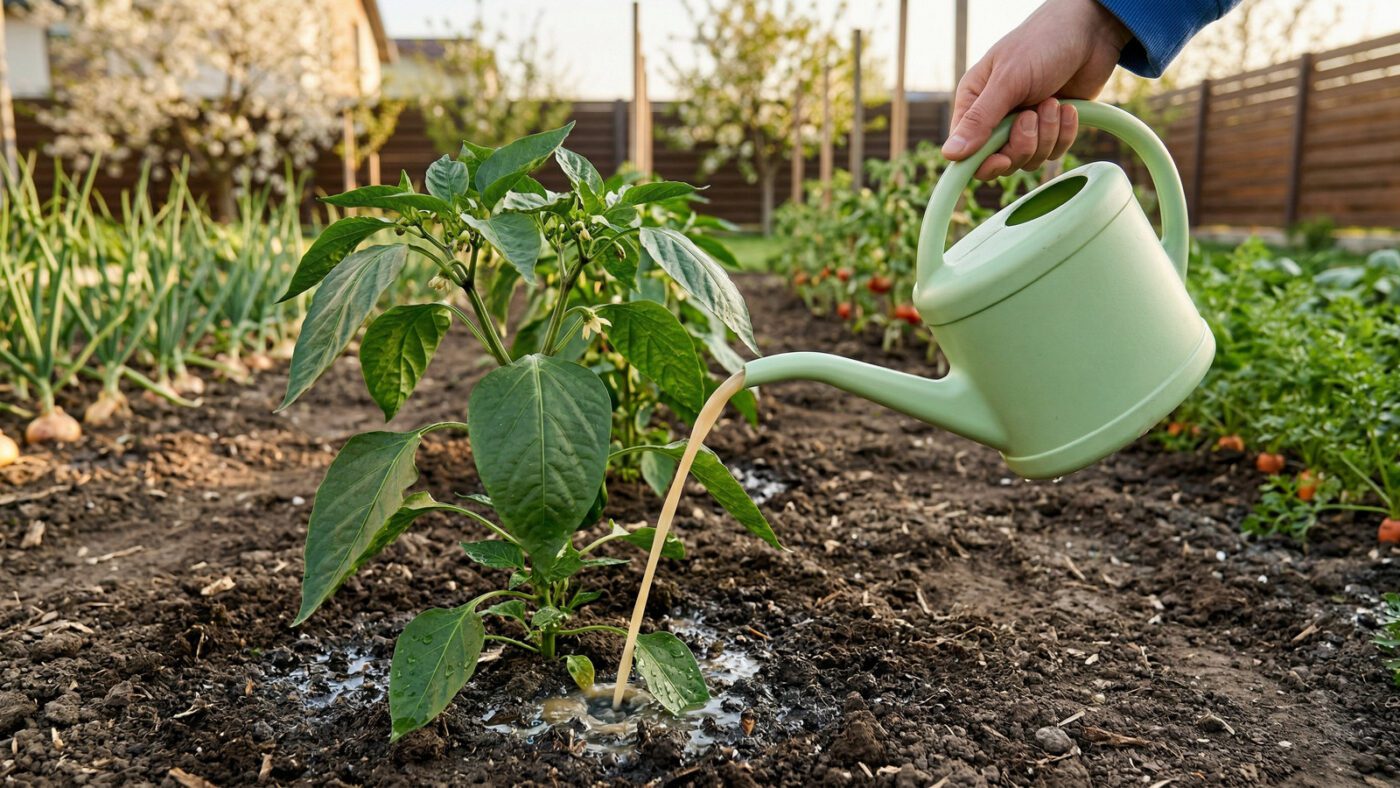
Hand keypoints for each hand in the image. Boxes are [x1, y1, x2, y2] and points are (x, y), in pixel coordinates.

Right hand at [942, 0, 1131, 179]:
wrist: (1090, 31)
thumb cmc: (1042, 44)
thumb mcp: (1007, 81)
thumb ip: (979, 120)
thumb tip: (949, 155)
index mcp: (975, 102)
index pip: (967, 150)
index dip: (983, 163)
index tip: (1001, 160)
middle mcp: (997, 117)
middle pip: (1001, 160)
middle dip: (1022, 144)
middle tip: (1032, 116)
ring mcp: (1026, 124)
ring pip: (1030, 158)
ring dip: (1047, 135)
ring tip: (1052, 102)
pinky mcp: (1052, 128)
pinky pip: (1054, 152)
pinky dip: (1064, 133)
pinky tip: (1068, 108)